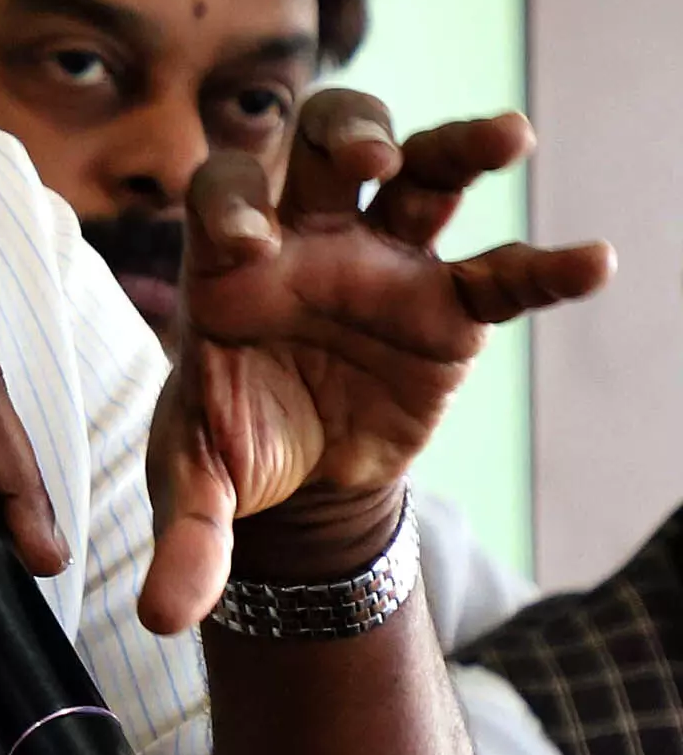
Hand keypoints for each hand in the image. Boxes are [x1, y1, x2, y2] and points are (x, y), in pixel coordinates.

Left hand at [138, 90, 614, 634]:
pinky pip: (499, 276)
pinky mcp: (444, 310)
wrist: (293, 479)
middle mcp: (305, 239)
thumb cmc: (229, 450)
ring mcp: (381, 265)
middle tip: (367, 161)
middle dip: (348, 136)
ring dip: (456, 147)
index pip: (227, 200)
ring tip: (508, 135)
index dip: (234, 208)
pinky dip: (542, 270)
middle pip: (323, 145)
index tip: (249, 246)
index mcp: (227, 263)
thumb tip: (162, 619)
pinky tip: (592, 264)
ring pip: (421, 174)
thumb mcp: (196, 487)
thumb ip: (184, 536)